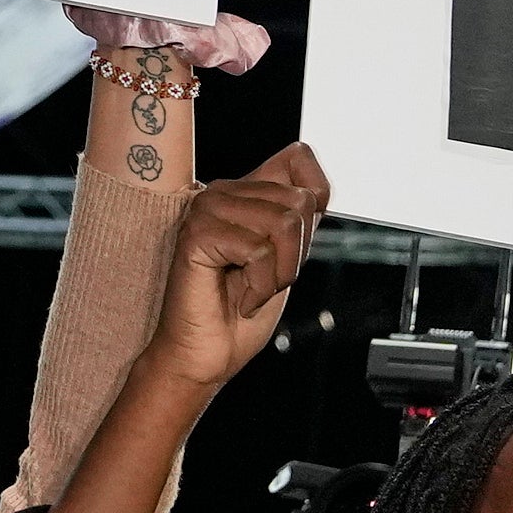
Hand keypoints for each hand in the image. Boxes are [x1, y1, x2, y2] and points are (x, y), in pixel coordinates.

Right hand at [137, 143, 328, 393]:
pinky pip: (258, 250)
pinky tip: (236, 297)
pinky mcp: (196, 234)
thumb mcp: (284, 259)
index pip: (299, 157)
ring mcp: (207, 209)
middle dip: (294, 256)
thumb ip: (298, 219)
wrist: (207, 355)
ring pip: (283, 224)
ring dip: (277, 274)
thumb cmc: (239, 313)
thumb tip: (315, 191)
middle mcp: (223, 192)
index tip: (289, 247)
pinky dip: (258, 286)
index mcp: (244, 192)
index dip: (314, 199)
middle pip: (300, 202)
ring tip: (249, 289)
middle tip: (262, 280)